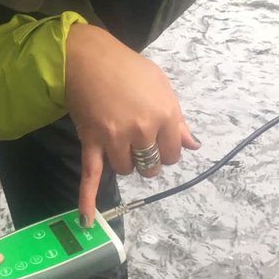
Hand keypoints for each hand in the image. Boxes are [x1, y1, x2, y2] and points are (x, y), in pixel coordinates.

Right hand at [64, 23, 199, 224]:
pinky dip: (87, 199)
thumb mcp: (162, 87)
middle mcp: (143, 131)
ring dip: (124, 161)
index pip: (173, 154)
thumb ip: (177, 120)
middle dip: (146, 158)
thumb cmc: (128, 68)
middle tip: (137, 140)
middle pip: (150, 165)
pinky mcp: (93, 142)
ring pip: (125, 169)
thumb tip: (192, 146)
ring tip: (117, 140)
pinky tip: (86, 219)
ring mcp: (116, 139)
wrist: (89, 58)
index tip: (158, 139)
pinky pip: (91, 175)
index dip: (166, 149)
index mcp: (164, 116)